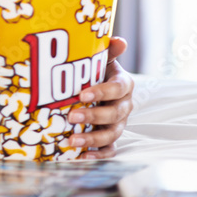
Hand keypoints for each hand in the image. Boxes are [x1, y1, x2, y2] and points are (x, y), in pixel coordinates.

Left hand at [68, 37, 133, 156]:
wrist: (96, 87)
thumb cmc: (96, 71)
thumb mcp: (100, 59)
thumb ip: (108, 51)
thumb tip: (119, 41)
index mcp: (123, 85)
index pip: (117, 89)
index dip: (102, 92)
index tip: (82, 94)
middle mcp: (123, 106)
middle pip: (114, 114)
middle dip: (93, 116)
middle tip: (72, 116)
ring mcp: (118, 124)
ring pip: (111, 134)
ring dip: (92, 139)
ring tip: (72, 141)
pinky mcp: (110, 138)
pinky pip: (109, 150)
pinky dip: (97, 154)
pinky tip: (81, 156)